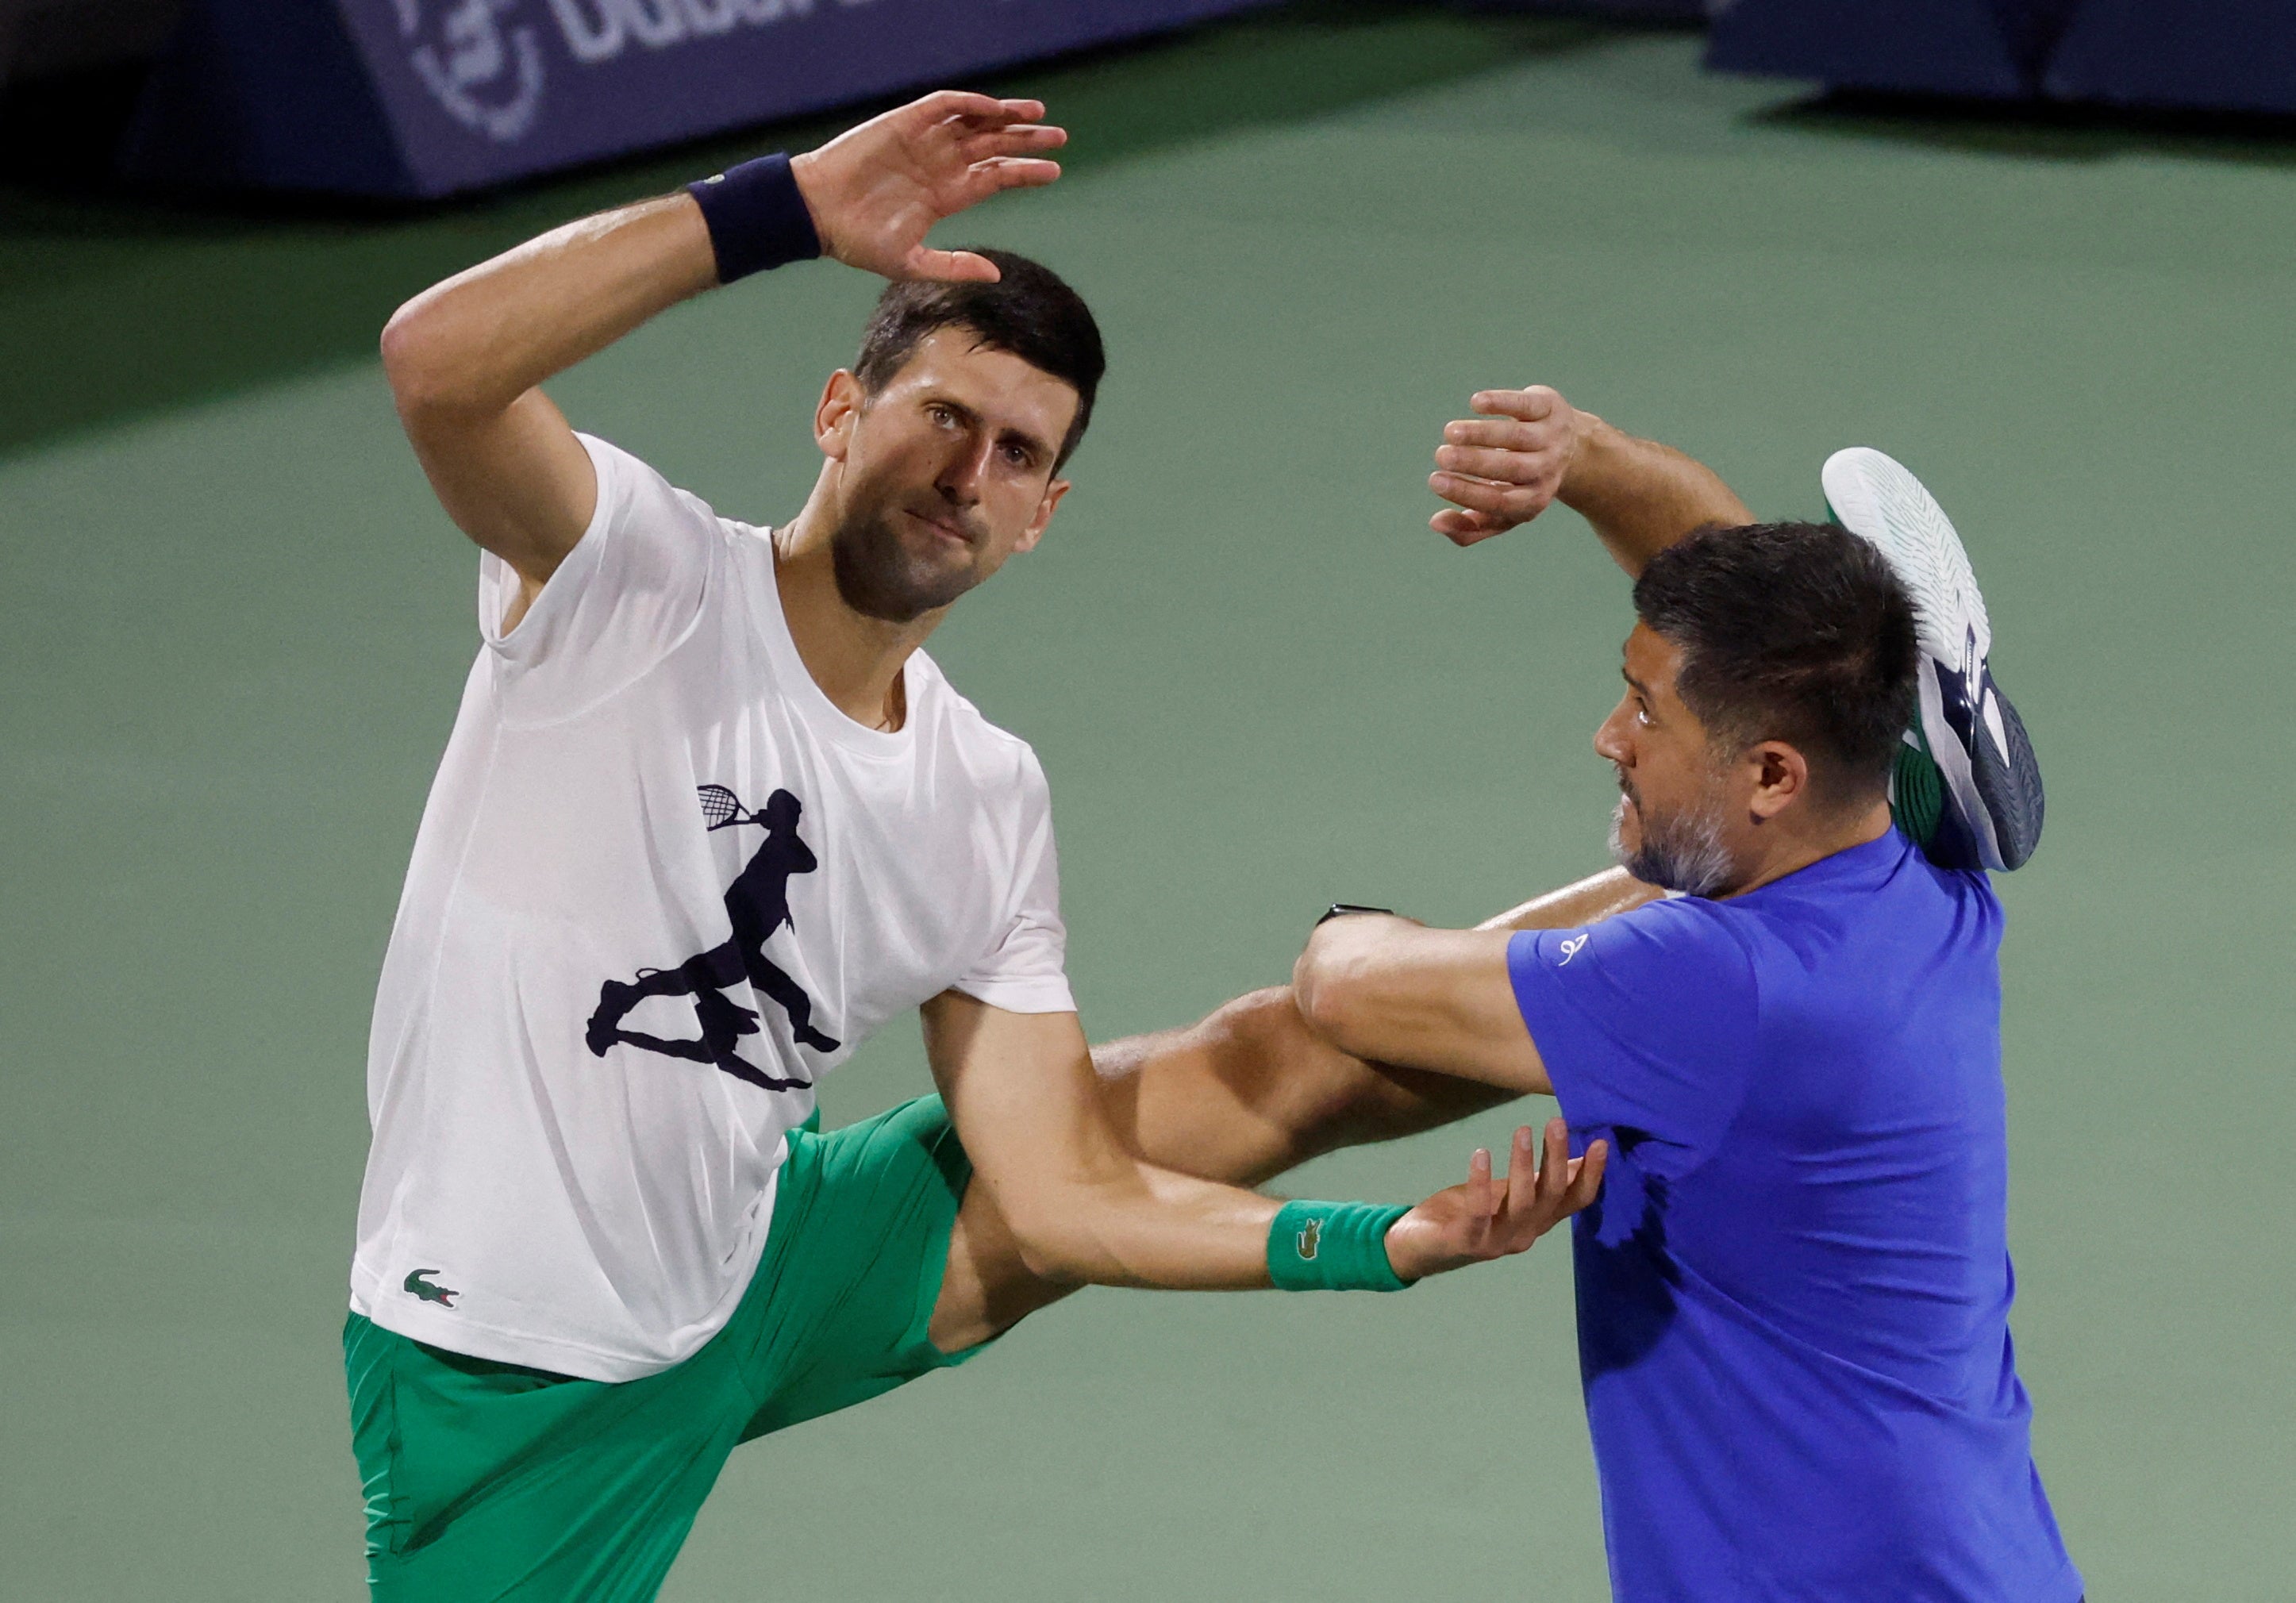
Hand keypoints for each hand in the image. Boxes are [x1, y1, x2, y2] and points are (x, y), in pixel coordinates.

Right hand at [791, 91, 1065, 282]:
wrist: (817, 214)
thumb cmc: (858, 242)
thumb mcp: (911, 264)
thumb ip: (953, 267)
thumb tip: (995, 275)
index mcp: (946, 195)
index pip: (995, 176)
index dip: (1025, 172)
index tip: (1054, 170)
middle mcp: (940, 164)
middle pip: (993, 145)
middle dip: (1026, 139)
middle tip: (1060, 137)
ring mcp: (923, 141)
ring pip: (975, 121)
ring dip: (1006, 115)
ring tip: (1038, 114)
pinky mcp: (904, 122)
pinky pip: (944, 105)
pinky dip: (969, 103)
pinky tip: (993, 108)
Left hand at [1382, 1119, 1605, 1280]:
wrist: (1420, 1247)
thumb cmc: (1469, 1214)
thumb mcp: (1510, 1193)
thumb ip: (1542, 1181)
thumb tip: (1580, 1159)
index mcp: (1538, 1221)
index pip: (1574, 1201)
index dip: (1591, 1175)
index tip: (1601, 1142)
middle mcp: (1525, 1234)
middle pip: (1550, 1197)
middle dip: (1556, 1159)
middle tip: (1556, 1122)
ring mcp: (1497, 1241)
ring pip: (1520, 1204)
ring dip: (1523, 1166)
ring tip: (1523, 1130)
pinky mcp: (1465, 1241)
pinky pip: (1478, 1213)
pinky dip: (1481, 1183)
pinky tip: (1481, 1153)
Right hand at [1428, 385, 1583, 546]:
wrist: (1571, 449)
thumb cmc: (1520, 485)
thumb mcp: (1501, 513)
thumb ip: (1468, 528)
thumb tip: (1434, 523)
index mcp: (1532, 501)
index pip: (1499, 501)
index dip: (1466, 492)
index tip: (1435, 480)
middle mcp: (1546, 471)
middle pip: (1511, 468)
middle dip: (1473, 462)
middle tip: (1440, 455)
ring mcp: (1551, 437)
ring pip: (1516, 436)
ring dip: (1481, 433)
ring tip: (1450, 432)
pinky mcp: (1549, 407)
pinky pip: (1526, 405)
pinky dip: (1502, 402)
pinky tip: (1476, 403)